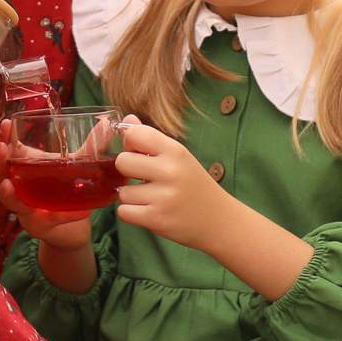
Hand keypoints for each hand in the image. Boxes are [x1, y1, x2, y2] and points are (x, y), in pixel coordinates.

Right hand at [0, 124, 98, 290]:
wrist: (74, 226)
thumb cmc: (66, 188)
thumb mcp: (76, 165)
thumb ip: (90, 147)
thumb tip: (106, 125)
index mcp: (23, 166)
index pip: (4, 149)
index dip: (1, 138)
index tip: (6, 124)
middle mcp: (18, 186)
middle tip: (1, 149)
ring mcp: (24, 208)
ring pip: (11, 202)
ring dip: (9, 194)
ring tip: (7, 185)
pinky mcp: (38, 227)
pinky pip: (47, 220)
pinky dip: (64, 216)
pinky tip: (81, 211)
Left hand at [116, 117, 316, 301]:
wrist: (219, 220)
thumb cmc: (194, 185)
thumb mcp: (178, 157)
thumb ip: (151, 138)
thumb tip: (126, 120)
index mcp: (176, 151)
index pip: (134, 134)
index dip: (130, 144)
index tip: (139, 154)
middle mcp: (170, 172)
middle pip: (122, 162)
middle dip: (128, 172)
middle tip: (143, 179)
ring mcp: (163, 197)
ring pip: (122, 192)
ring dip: (131, 197)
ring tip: (151, 198)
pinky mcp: (156, 219)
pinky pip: (123, 212)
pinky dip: (131, 213)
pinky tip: (148, 211)